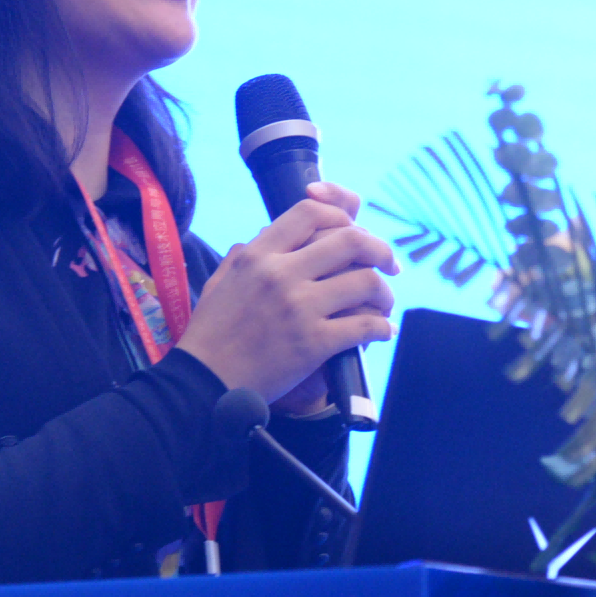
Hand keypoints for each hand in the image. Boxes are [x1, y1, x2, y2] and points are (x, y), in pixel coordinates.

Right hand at [175, 182, 396, 403]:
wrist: (204, 383)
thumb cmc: (211, 335)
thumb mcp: (220, 282)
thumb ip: (244, 255)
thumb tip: (266, 235)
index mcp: (257, 255)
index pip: (311, 213)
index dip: (342, 216)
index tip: (355, 233)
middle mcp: (280, 274)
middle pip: (351, 240)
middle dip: (380, 249)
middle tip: (391, 263)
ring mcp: (299, 308)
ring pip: (366, 282)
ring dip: (385, 293)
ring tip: (384, 304)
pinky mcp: (313, 342)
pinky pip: (365, 326)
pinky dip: (383, 328)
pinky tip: (384, 332)